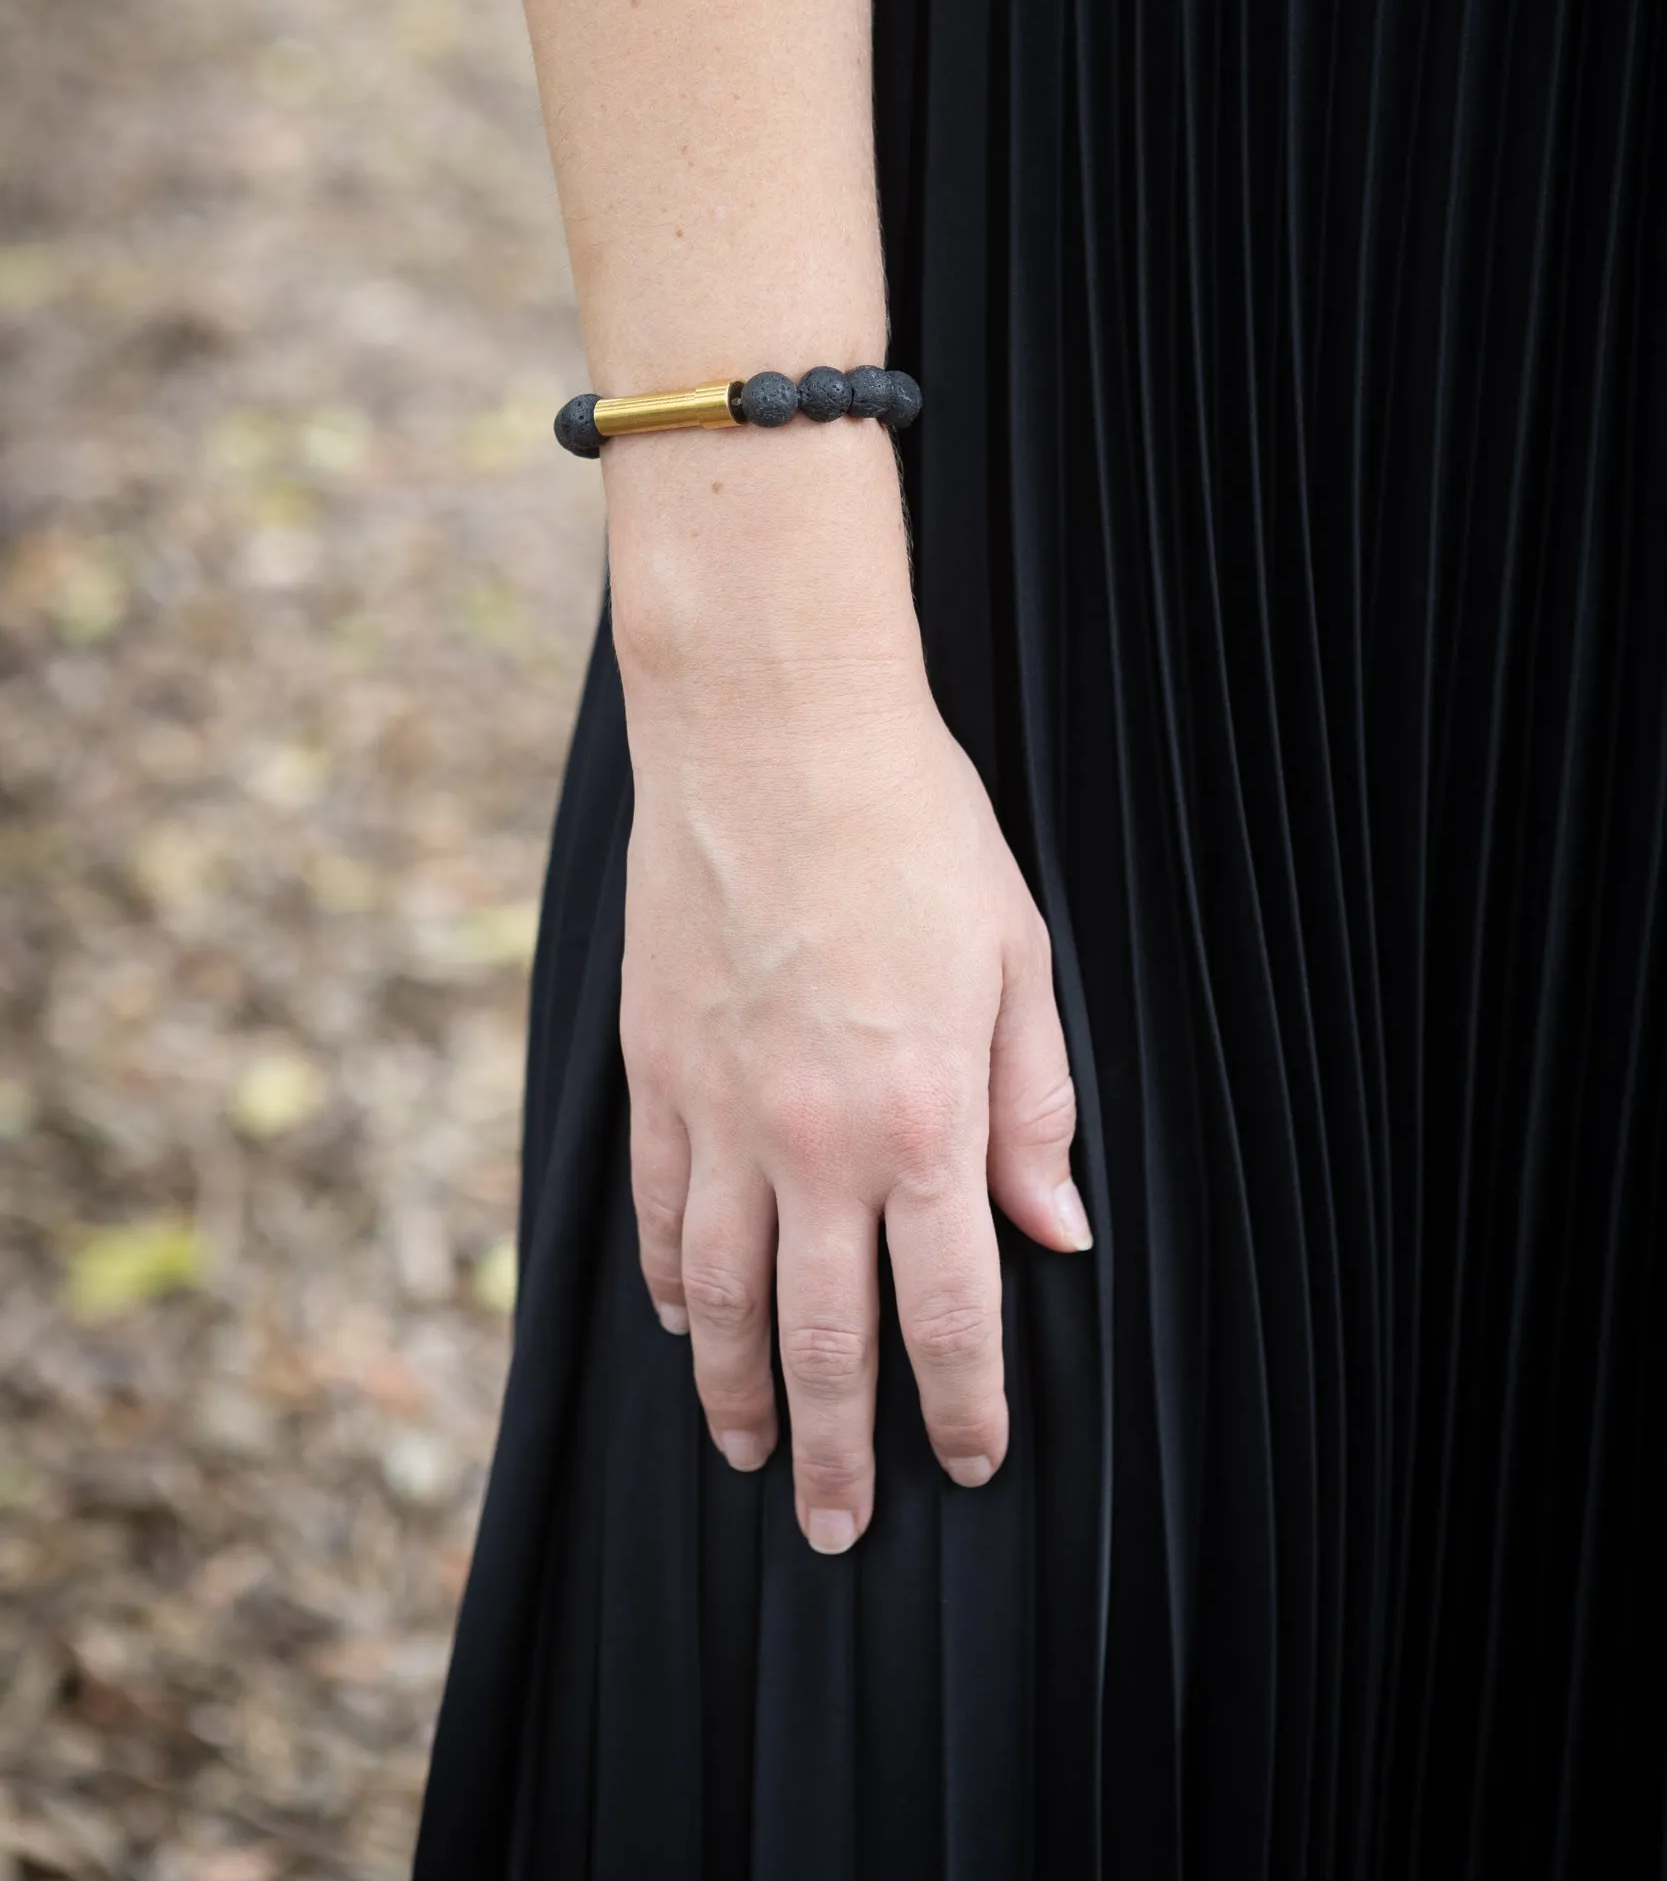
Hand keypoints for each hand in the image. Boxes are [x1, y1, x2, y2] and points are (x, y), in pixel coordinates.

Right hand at [618, 665, 1092, 1552]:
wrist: (769, 733)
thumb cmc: (914, 832)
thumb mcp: (1016, 962)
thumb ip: (1033, 1108)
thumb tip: (1058, 1232)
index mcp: (923, 1123)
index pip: (947, 1311)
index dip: (962, 1406)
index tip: (970, 1464)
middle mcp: (813, 1143)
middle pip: (823, 1339)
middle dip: (836, 1448)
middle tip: (834, 1527)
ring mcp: (720, 1112)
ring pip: (721, 1297)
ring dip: (736, 1391)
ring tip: (748, 1455)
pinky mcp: (654, 1071)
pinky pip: (657, 1211)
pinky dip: (670, 1283)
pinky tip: (682, 1322)